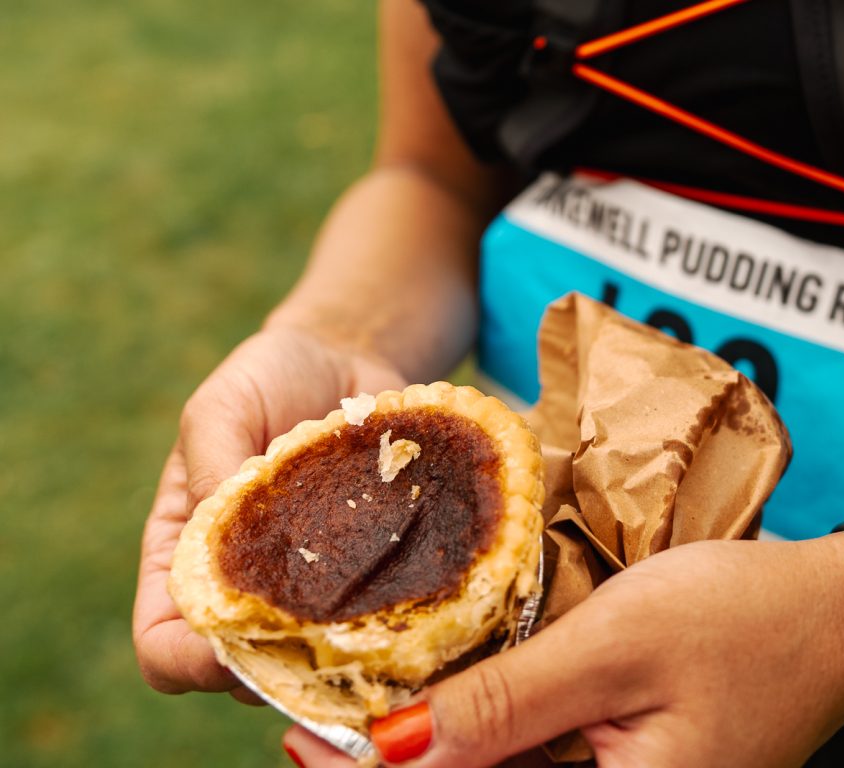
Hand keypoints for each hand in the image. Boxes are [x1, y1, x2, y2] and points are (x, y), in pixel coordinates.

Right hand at [132, 326, 406, 698]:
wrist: (348, 358)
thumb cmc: (269, 376)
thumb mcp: (222, 406)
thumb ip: (211, 465)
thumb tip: (219, 540)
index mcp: (186, 556)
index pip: (165, 645)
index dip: (188, 661)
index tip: (232, 641)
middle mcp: (248, 587)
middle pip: (246, 671)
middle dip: (278, 667)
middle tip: (320, 630)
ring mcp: (313, 587)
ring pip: (318, 658)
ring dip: (343, 649)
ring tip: (373, 604)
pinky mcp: (371, 574)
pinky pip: (380, 619)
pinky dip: (395, 615)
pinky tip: (416, 583)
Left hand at [282, 537, 843, 767]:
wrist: (840, 610)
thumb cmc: (745, 618)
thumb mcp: (617, 648)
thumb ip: (505, 704)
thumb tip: (390, 749)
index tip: (301, 740)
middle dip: (395, 762)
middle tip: (317, 715)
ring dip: (436, 743)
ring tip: (365, 696)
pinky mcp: (627, 765)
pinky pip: (539, 757)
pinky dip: (488, 727)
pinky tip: (449, 692)